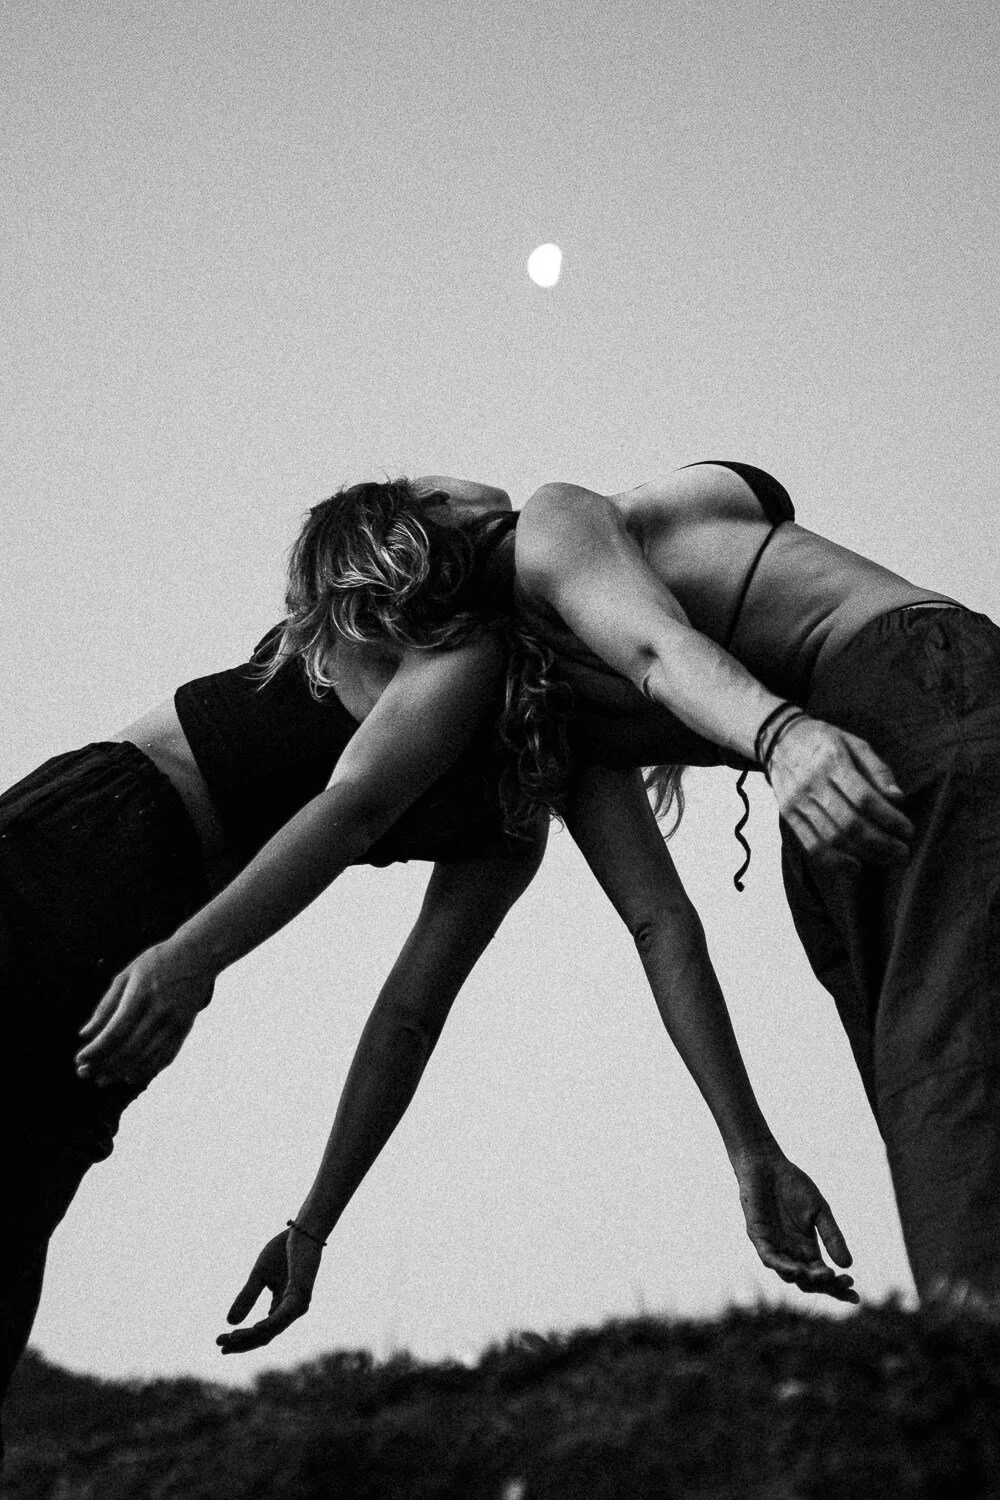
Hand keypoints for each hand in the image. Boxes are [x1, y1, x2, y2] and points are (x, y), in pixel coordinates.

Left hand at [75, 941, 214, 1086]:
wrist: (198, 955)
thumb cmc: (157, 962)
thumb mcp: (126, 975)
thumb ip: (105, 1006)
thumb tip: (84, 1035)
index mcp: (141, 995)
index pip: (115, 1033)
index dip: (96, 1051)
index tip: (79, 1059)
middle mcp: (160, 1012)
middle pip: (129, 1050)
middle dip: (103, 1065)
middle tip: (84, 1073)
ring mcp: (175, 1023)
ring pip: (146, 1059)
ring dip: (121, 1073)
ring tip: (102, 1079)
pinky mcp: (185, 1029)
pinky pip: (164, 1057)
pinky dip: (146, 1071)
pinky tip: (129, 1077)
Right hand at [217, 1228, 322, 1353]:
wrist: (301, 1230)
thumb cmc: (283, 1251)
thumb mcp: (259, 1276)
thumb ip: (247, 1297)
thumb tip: (229, 1322)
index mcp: (281, 1306)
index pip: (260, 1332)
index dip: (240, 1339)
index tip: (219, 1342)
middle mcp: (290, 1310)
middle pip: (264, 1336)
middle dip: (241, 1342)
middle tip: (219, 1345)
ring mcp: (297, 1305)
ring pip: (271, 1330)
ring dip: (250, 1336)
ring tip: (230, 1339)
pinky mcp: (301, 1295)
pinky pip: (283, 1316)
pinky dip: (269, 1325)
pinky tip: (255, 1328)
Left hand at [735, 1150, 858, 1303]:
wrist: (767, 1165)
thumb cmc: (793, 1186)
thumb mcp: (819, 1211)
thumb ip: (831, 1236)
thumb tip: (848, 1264)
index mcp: (807, 1248)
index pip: (823, 1276)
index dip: (837, 1288)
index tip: (856, 1295)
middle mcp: (790, 1253)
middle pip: (808, 1281)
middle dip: (827, 1286)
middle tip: (844, 1283)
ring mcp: (773, 1246)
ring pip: (788, 1274)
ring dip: (805, 1278)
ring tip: (823, 1276)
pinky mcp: (758, 1237)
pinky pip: (769, 1258)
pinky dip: (782, 1266)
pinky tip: (797, 1270)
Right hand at [767, 716, 912, 864]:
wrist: (779, 739)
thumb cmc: (825, 741)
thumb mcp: (854, 742)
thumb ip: (877, 769)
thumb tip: (898, 798)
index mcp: (832, 761)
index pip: (864, 798)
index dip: (889, 819)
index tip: (908, 831)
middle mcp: (812, 784)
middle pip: (849, 823)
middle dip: (881, 843)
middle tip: (903, 853)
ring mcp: (798, 802)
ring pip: (832, 838)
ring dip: (864, 854)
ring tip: (887, 860)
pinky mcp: (788, 815)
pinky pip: (811, 844)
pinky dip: (834, 861)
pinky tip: (856, 867)